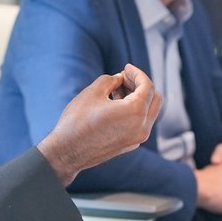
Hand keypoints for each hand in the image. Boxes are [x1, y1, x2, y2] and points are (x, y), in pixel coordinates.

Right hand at [37, 63, 160, 185]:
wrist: (67, 153)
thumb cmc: (77, 121)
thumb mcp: (93, 92)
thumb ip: (110, 80)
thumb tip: (119, 79)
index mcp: (135, 113)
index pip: (147, 86)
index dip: (137, 73)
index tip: (126, 67)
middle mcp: (142, 128)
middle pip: (154, 99)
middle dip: (141, 85)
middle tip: (123, 77)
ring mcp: (137, 139)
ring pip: (148, 112)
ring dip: (138, 97)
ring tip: (117, 89)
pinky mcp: (130, 144)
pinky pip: (140, 123)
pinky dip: (134, 110)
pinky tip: (116, 104)